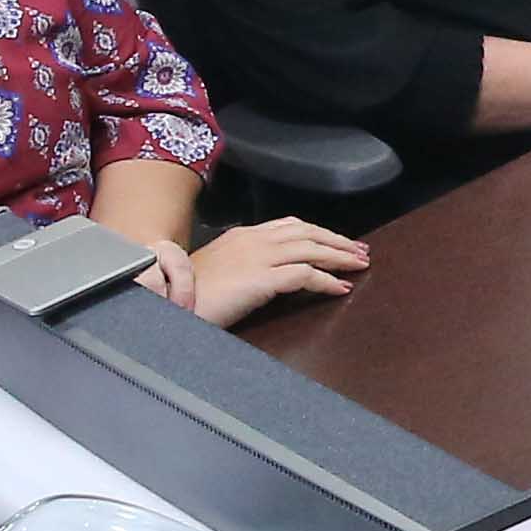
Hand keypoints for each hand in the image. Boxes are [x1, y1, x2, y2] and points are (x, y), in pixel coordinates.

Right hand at [182, 217, 371, 325]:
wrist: (170, 304)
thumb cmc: (189, 294)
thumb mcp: (217, 270)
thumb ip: (242, 264)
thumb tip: (264, 274)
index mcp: (242, 235)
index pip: (289, 226)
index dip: (317, 232)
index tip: (337, 241)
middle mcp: (253, 240)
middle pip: (307, 232)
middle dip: (336, 240)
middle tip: (359, 250)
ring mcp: (258, 257)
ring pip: (312, 249)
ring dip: (340, 256)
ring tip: (359, 265)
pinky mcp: (262, 278)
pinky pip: (306, 275)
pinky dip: (328, 280)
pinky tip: (341, 287)